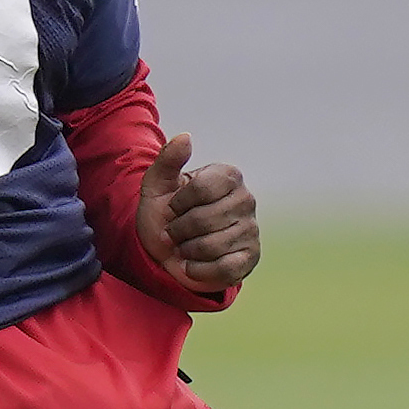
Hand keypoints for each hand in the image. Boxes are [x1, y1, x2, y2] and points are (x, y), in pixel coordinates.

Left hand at [137, 133, 258, 291]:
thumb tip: (185, 137)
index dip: (177, 205)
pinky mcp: (250, 257)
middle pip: (203, 219)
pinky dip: (199, 270)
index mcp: (227, 176)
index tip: (173, 209)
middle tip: (175, 232)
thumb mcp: (157, 186)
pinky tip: (193, 264)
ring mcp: (251, 229)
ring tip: (185, 246)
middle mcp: (246, 199)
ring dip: (186, 251)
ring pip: (211, 246)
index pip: (200, 189)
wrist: (166, 253)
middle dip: (178, 231)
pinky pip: (223, 268)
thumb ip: (168, 160)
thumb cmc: (164, 216)